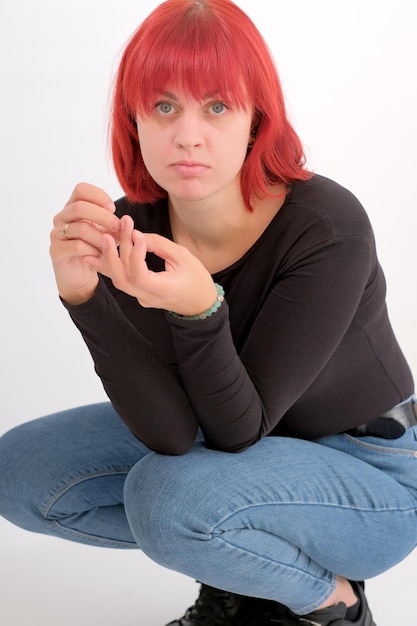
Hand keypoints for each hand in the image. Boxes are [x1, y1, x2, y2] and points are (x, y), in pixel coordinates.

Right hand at [50, 182, 119, 303]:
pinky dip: (93, 250)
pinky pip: (77, 246)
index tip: (113, 209)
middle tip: (117, 227)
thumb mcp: (106, 233)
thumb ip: (112, 224)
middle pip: (80, 207)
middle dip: (103, 217)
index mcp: (73, 208)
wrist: (80, 276)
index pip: (81, 190)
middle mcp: (62, 218)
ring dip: (100, 237)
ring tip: (109, 246)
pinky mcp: (56, 251)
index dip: (99, 196)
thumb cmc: (93, 250)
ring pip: (80, 228)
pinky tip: (98, 255)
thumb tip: (125, 221)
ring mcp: (56, 234)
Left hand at [84, 215, 217, 314]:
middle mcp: (149, 297)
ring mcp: (142, 298)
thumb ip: (159, 244)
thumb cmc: (197, 279)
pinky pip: (122, 281)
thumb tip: (135, 234)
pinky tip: (94, 256)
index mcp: (164, 290)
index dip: (136, 255)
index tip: (140, 236)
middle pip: (122, 278)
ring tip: (102, 238)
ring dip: (109, 259)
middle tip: (112, 230)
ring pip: (118, 280)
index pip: (139, 275)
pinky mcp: (139, 294)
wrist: (201, 304)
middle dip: (115, 253)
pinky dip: (110, 266)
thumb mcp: (184, 257)